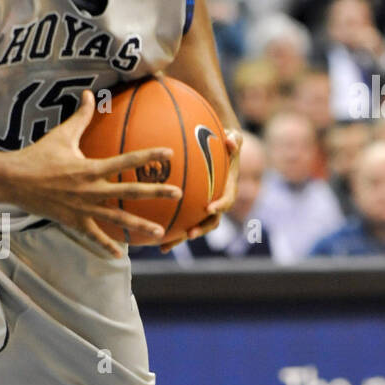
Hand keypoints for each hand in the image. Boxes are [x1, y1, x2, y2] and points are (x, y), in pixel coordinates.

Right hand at [2, 90, 182, 258]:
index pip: (127, 160)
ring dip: (140, 225)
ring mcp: (83, 208)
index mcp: (92, 168)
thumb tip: (89, 93)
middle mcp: (92, 189)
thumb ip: (81, 116)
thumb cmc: (39, 155)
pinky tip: (120, 254)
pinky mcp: (73, 221)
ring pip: (118, 218)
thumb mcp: (62, 134)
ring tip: (161, 232)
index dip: (149, 156)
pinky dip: (107, 245)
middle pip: (130, 191)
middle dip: (157, 192)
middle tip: (179, 194)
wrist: (15, 180)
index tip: (169, 154)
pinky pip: (94, 236)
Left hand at [161, 127, 241, 251]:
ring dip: (181, 238)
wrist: (220, 151)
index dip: (220, 206)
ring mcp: (204, 209)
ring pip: (194, 227)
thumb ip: (233, 140)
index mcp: (228, 190)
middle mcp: (217, 203)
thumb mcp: (232, 137)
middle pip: (211, 221)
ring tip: (164, 246)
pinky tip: (150, 239)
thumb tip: (230, 140)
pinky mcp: (192, 211)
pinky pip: (181, 222)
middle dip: (201, 229)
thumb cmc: (224, 142)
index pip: (226, 200)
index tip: (209, 209)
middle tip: (189, 234)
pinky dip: (168, 232)